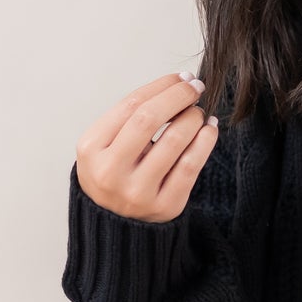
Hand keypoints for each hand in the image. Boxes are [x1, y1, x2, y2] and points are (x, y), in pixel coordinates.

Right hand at [74, 71, 218, 221]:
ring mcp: (137, 192)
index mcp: (91, 149)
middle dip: (178, 96)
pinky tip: (209, 129)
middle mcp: (110, 171)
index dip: (161, 86)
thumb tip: (177, 85)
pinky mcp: (164, 206)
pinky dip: (205, 141)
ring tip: (198, 112)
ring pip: (174, 141)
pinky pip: (191, 166)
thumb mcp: (105, 145)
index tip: (180, 77)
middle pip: (149, 119)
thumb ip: (131, 118)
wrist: (115, 224)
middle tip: (195, 87)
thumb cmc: (114, 173)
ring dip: (193, 118)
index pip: (130, 105)